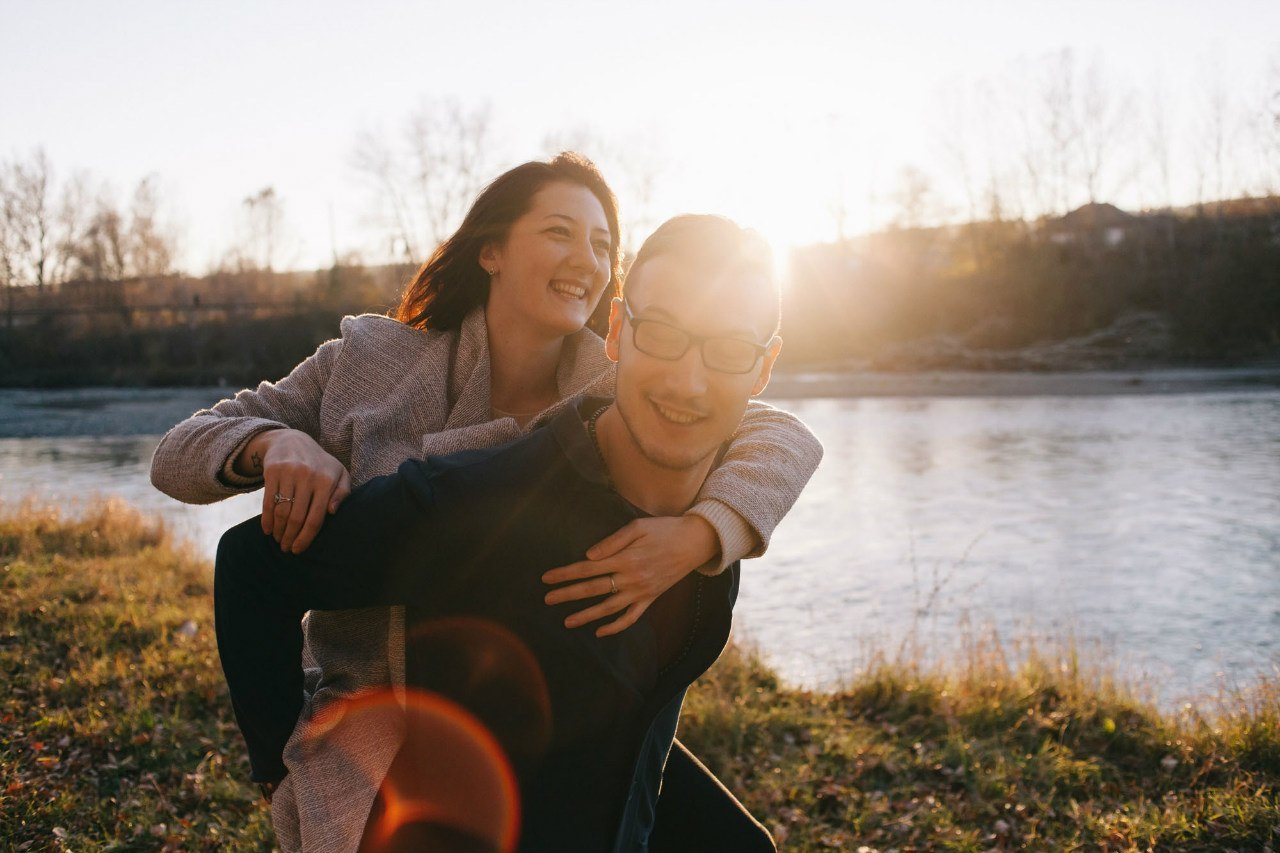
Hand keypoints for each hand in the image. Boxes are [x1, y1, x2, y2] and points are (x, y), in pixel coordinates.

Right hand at [242, 429, 351, 552]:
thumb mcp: (339, 474)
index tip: (299, 549)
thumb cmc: (320, 464)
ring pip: (281, 511)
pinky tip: (267, 530)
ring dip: (278, 531)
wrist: (293, 440)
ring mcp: (289, 472)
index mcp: (327, 480)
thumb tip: (333, 512)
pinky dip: (266, 519)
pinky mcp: (272, 471)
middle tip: (287, 549)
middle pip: (297, 517)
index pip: (316, 517)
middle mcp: (308, 476)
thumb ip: (342, 493)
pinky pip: (268, 501)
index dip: (306, 537)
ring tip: (278, 540)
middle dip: (290, 537)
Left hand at [541, 515, 719, 636]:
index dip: (565, 574)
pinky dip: (615, 626)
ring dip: (586, 616)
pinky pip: (630, 618)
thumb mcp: (638, 526)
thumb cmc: (664, 529)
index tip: (547, 578)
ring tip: (567, 621)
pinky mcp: (650, 598)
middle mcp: (631, 578)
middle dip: (567, 594)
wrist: (694, 543)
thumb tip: (588, 556)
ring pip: (608, 609)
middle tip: (547, 599)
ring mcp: (641, 591)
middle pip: (592, 590)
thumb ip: (612, 542)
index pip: (587, 569)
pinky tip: (600, 631)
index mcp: (625, 558)